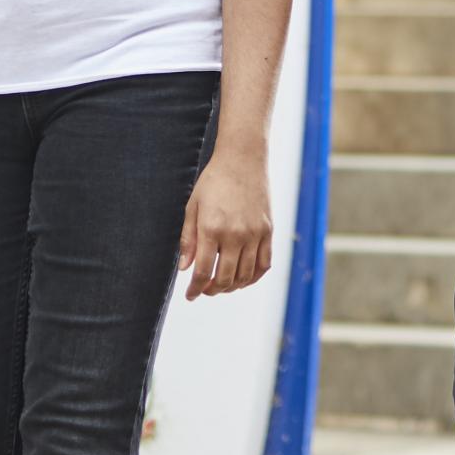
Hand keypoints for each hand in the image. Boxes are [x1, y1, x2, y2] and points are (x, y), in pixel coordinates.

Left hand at [181, 141, 273, 299]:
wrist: (243, 159)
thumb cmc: (214, 181)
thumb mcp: (193, 206)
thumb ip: (188, 239)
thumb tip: (185, 269)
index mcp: (212, 228)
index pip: (203, 271)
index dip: (196, 289)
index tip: (190, 295)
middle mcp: (235, 235)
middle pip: (225, 278)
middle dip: (212, 290)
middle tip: (204, 290)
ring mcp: (255, 234)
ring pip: (246, 276)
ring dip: (232, 287)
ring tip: (222, 284)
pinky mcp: (268, 231)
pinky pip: (265, 264)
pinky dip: (254, 277)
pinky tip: (243, 278)